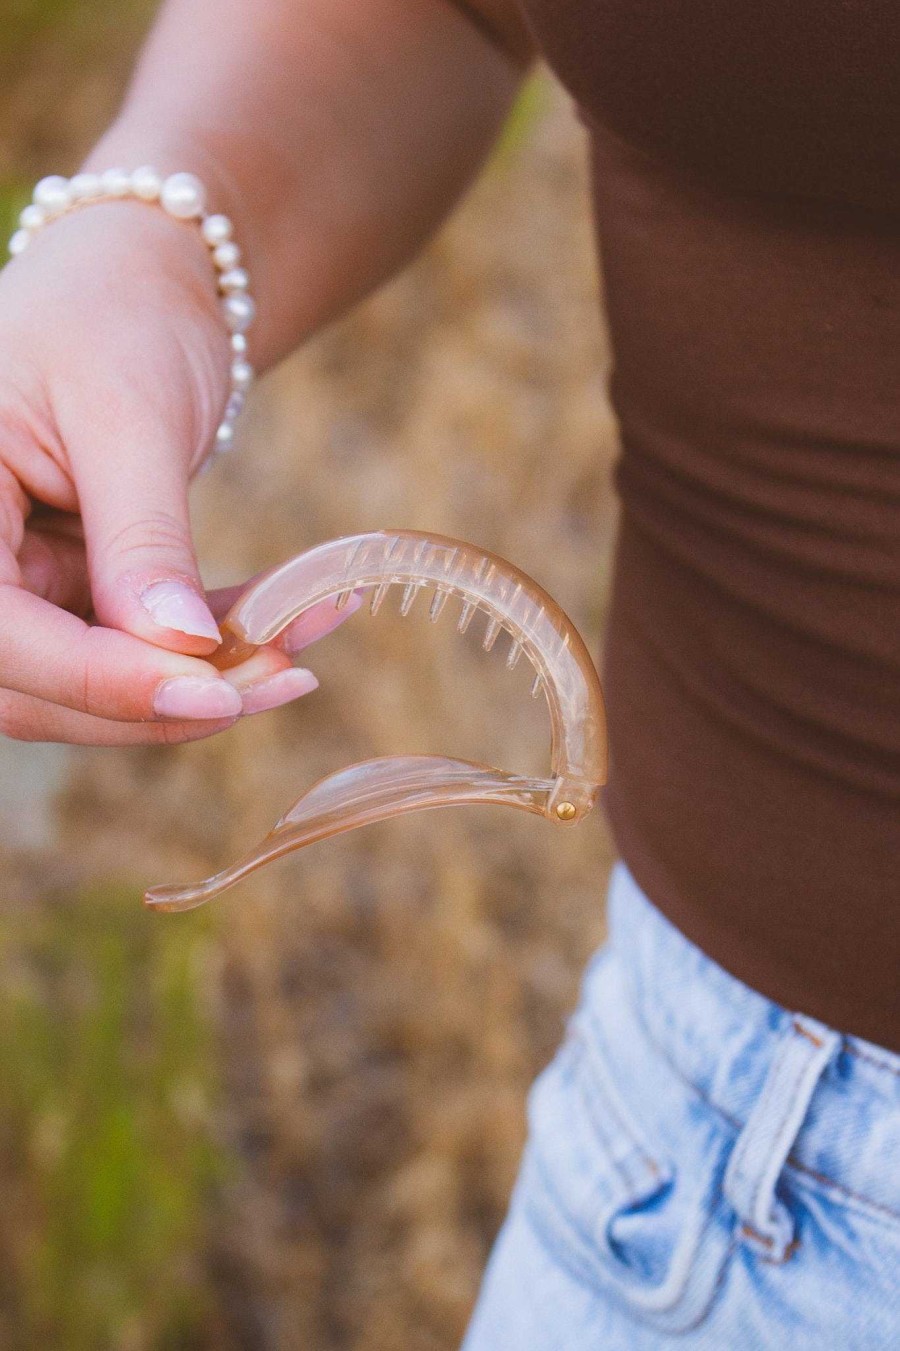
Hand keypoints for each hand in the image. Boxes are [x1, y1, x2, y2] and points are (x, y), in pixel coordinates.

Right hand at [0, 200, 335, 744]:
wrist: (139, 282)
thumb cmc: (115, 313)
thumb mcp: (128, 415)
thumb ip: (143, 537)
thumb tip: (180, 651)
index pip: (0, 634)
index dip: (101, 679)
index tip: (212, 693)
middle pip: (38, 687)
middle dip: (163, 702)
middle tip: (281, 681)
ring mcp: (16, 584)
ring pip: (93, 689)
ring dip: (200, 689)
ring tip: (298, 660)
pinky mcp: (72, 594)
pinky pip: (138, 652)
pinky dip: (214, 654)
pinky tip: (294, 629)